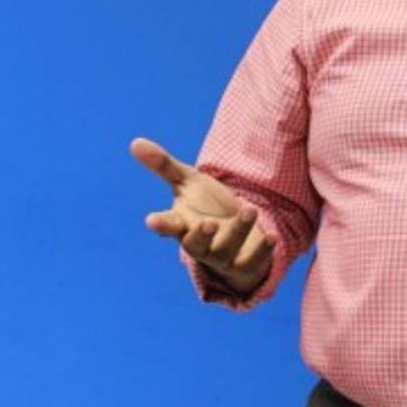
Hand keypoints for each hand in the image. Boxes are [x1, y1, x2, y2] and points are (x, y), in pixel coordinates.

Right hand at [131, 137, 275, 293]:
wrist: (236, 232)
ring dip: (238, 231)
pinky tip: (272, 235)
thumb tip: (134, 142)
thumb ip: (164, 166)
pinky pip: (253, 262)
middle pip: (195, 246)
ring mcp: (222, 257)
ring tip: (249, 209)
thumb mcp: (188, 182)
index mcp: (182, 225)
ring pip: (226, 250)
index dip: (160, 224)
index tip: (152, 220)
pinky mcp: (245, 264)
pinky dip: (263, 251)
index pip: (168, 226)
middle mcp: (200, 244)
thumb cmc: (206, 205)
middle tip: (208, 223)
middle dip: (201, 236)